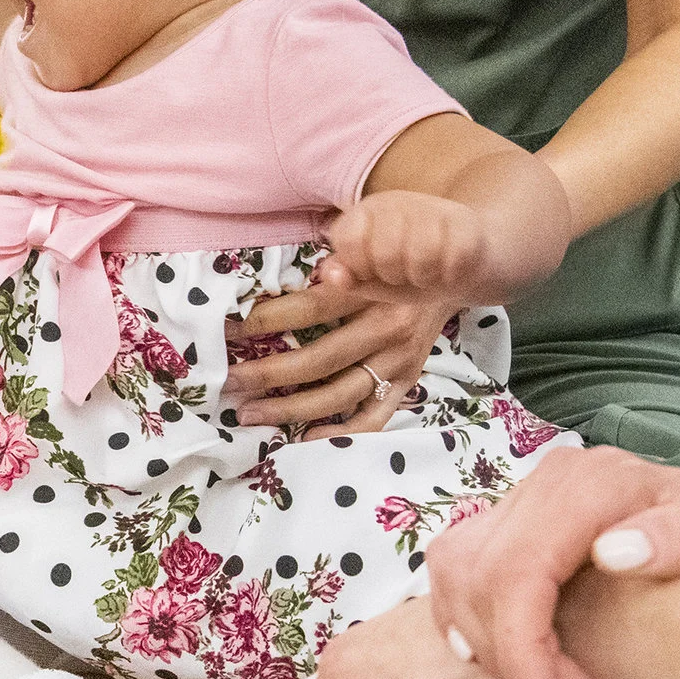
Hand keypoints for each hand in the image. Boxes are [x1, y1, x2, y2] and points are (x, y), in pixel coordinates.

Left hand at [220, 259, 450, 434]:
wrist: (453, 273)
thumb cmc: (392, 256)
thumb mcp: (365, 242)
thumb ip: (329, 256)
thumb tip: (267, 274)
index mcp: (371, 288)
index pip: (308, 309)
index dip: (263, 320)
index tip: (226, 330)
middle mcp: (388, 327)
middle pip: (319, 360)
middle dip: (267, 374)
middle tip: (227, 382)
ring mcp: (400, 361)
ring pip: (339, 395)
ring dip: (290, 409)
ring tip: (248, 413)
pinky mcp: (408, 382)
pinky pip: (373, 417)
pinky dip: (340, 432)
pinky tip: (303, 436)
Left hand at [324, 190, 490, 296]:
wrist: (465, 257)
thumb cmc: (409, 270)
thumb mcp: (371, 279)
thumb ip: (347, 278)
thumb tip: (332, 275)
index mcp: (365, 213)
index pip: (348, 238)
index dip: (358, 265)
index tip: (369, 271)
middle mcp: (394, 202)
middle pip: (384, 252)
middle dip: (392, 275)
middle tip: (402, 273)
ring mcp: (430, 206)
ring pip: (420, 254)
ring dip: (422, 276)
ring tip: (424, 272)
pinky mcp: (463, 219)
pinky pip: (454, 257)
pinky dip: (449, 274)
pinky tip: (448, 270)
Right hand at [427, 446, 679, 678]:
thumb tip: (614, 553)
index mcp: (591, 482)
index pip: (518, 571)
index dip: (520, 649)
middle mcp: (544, 483)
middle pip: (480, 580)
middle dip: (511, 661)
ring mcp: (520, 500)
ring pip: (456, 576)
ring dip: (486, 645)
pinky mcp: (506, 523)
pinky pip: (455, 570)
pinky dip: (467, 620)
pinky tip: (507, 658)